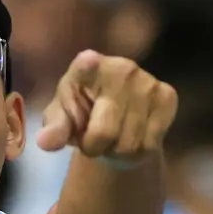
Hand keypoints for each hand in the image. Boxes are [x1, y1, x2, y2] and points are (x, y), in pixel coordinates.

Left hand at [38, 50, 178, 163]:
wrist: (115, 117)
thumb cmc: (81, 114)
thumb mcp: (61, 121)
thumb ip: (54, 130)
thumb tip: (45, 143)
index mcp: (86, 67)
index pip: (86, 67)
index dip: (87, 67)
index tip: (89, 61)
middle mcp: (120, 68)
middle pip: (104, 133)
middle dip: (94, 147)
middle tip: (92, 140)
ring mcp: (147, 80)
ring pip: (129, 144)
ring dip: (117, 152)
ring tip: (112, 138)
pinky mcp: (167, 96)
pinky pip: (150, 144)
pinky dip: (137, 151)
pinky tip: (132, 136)